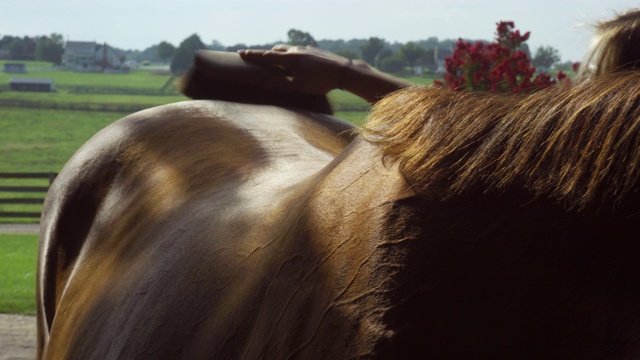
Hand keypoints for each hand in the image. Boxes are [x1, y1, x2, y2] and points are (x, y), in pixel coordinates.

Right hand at [238, 45, 353, 94]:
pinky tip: (295, 63)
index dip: (253, 55)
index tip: (241, 53)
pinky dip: (291, 55)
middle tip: (256, 58)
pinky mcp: (314, 51)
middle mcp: (296, 50)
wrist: (343, 71)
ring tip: (275, 61)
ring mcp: (306, 49)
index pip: (266, 56)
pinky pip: (298, 51)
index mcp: (289, 59)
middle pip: (276, 50)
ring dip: (279, 54)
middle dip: (266, 54)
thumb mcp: (298, 87)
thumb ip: (281, 84)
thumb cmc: (320, 82)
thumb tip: (265, 83)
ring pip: (287, 49)